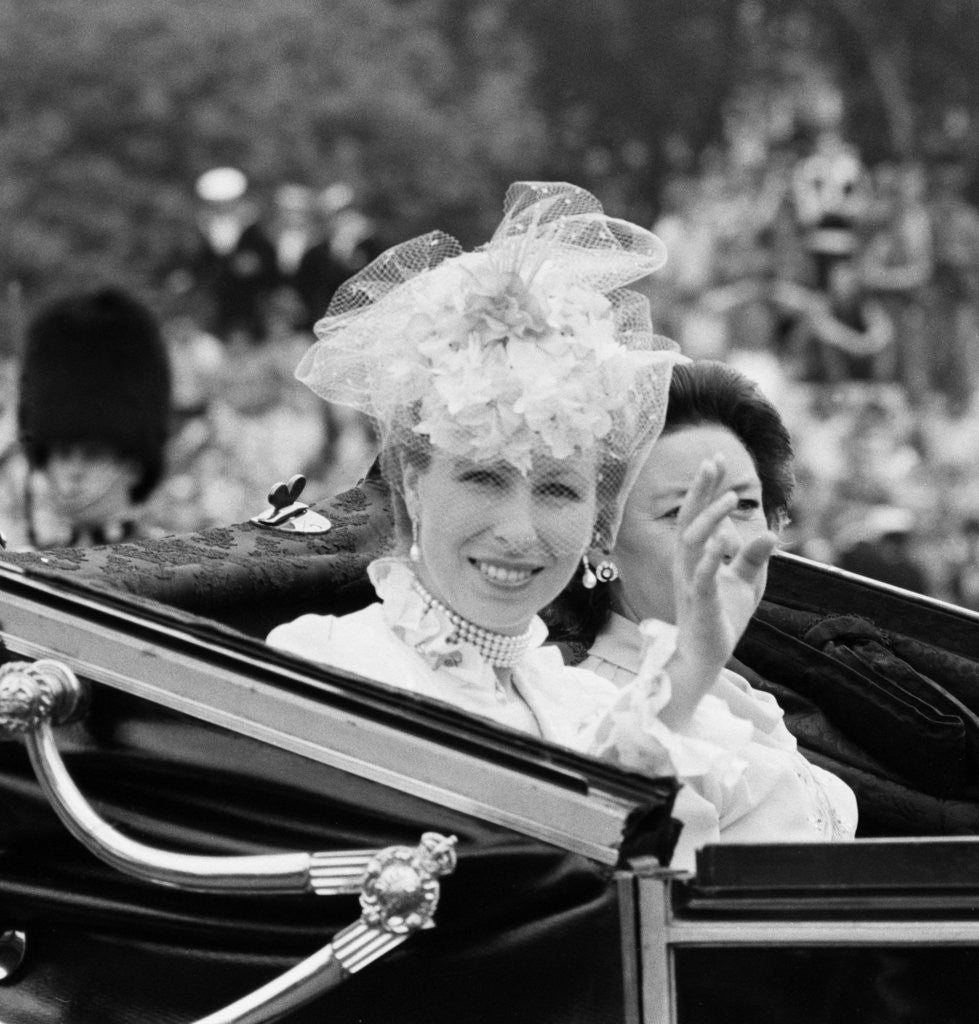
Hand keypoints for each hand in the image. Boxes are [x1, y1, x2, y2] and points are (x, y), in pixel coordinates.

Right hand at [659, 455, 777, 727]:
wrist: (704, 658)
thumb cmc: (719, 619)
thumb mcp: (743, 584)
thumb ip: (753, 558)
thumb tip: (773, 532)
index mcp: (693, 557)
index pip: (696, 515)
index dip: (704, 487)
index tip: (716, 459)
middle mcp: (685, 564)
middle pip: (688, 518)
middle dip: (700, 489)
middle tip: (712, 460)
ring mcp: (690, 582)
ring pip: (691, 541)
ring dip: (709, 517)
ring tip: (729, 497)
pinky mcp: (700, 603)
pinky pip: (701, 576)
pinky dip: (711, 557)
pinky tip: (724, 541)